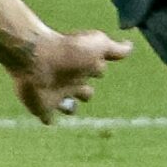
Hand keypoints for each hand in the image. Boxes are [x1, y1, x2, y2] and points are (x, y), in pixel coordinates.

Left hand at [9, 29, 131, 123]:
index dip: (99, 68)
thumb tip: (131, 46)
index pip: (97, 70)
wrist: (36, 59)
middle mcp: (71, 79)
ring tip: (70, 105)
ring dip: (71, 108)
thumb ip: (114, 50)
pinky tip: (51, 121)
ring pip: (68, 105)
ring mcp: (57, 93)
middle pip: (84, 90)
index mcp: (84, 65)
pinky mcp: (43, 107)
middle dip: (86, 92)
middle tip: (85, 91)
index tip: (99, 65)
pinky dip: (50, 119)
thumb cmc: (68, 51)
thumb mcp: (97, 46)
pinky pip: (48, 117)